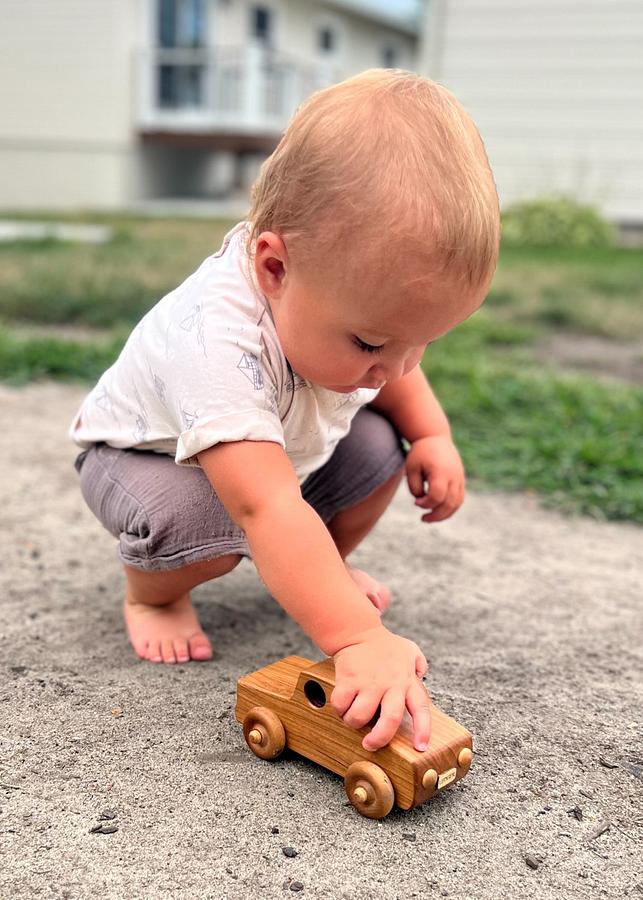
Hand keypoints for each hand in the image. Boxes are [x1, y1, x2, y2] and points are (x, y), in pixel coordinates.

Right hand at [330, 625, 430, 752]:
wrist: (357, 631)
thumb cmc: (384, 644)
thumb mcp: (409, 650)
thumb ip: (419, 664)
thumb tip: (423, 675)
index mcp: (407, 681)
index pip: (421, 709)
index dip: (423, 730)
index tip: (420, 747)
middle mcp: (390, 685)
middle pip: (389, 721)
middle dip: (379, 739)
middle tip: (370, 744)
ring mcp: (369, 683)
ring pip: (360, 717)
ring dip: (353, 723)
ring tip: (352, 717)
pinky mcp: (349, 680)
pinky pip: (341, 705)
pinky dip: (339, 709)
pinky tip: (342, 703)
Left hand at [406, 434, 464, 522]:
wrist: (435, 437)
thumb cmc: (421, 453)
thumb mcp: (411, 467)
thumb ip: (414, 487)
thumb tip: (421, 501)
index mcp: (441, 471)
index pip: (437, 496)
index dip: (426, 504)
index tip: (416, 502)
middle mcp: (454, 476)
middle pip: (449, 503)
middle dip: (436, 515)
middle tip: (423, 519)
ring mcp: (460, 478)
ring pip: (457, 503)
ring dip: (444, 514)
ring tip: (430, 518)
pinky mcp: (461, 480)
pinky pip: (459, 499)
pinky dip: (450, 508)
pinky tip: (438, 511)